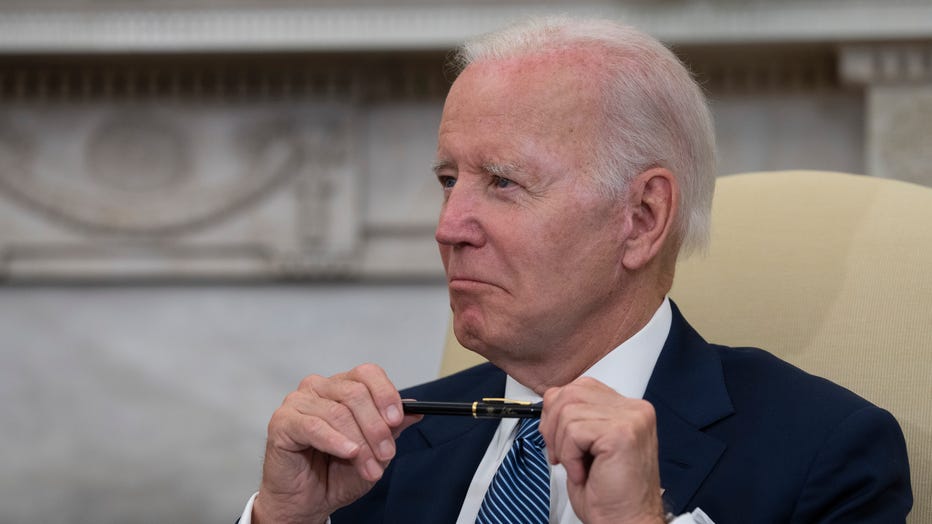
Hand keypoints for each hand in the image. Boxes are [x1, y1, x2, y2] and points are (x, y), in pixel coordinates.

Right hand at [252, 363, 420, 523]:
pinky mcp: (282, 421)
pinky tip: (348, 453)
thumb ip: (391, 428)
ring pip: (338, 413)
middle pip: (355, 393)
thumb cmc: (335, 473)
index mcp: (343, 387)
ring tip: (369, 468)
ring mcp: (299, 402)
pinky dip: (335, 441)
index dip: (385, 394)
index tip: (398, 419)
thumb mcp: (374, 451)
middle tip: (387, 453)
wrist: (308, 501)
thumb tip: (415, 410)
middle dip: (376, 427)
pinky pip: (313, 426)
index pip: (367, 374)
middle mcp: (320, 388)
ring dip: (359, 444)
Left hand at [540, 377, 664, 523]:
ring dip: (561, 444)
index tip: (560, 442)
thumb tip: (550, 402)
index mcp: (627, 409)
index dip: (558, 413)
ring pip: (568, 410)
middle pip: (570, 392)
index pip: (579, 387)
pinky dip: (569, 455)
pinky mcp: (622, 433)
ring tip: (577, 466)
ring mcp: (631, 418)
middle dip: (552, 426)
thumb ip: (575, 416)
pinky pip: (574, 431)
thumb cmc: (609, 496)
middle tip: (561, 455)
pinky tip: (584, 472)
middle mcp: (634, 409)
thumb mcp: (586, 446)